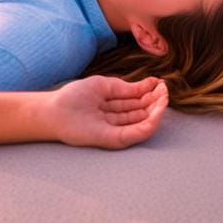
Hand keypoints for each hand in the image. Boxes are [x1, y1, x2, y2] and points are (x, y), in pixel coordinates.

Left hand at [48, 75, 168, 149]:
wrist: (54, 110)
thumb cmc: (74, 96)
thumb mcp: (104, 85)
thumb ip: (126, 87)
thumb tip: (148, 84)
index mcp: (113, 104)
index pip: (136, 100)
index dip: (149, 92)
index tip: (161, 83)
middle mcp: (117, 118)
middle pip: (142, 111)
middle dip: (156, 101)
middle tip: (167, 92)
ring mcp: (116, 129)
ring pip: (142, 122)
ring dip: (156, 111)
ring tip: (165, 99)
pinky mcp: (114, 139)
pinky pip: (135, 134)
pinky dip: (149, 124)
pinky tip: (157, 113)